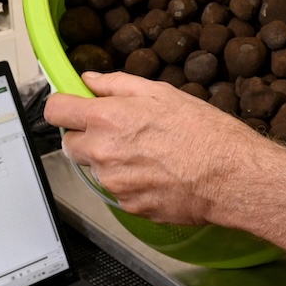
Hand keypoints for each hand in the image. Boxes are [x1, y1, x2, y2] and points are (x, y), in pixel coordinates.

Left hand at [43, 72, 272, 225]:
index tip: (72, 106)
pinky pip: (118, 190)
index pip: (55, 111)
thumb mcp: (160, 92)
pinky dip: (131, 181)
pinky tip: (158, 172)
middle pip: (70, 145)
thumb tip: (90, 80)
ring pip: (96, 169)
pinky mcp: (128, 205)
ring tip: (149, 153)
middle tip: (118, 130)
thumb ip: (116, 84)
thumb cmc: (203, 131)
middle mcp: (103, 153)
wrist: (229, 175)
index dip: (63, 106)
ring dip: (112, 160)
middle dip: (86, 136)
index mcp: (106, 119)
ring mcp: (114, 183)